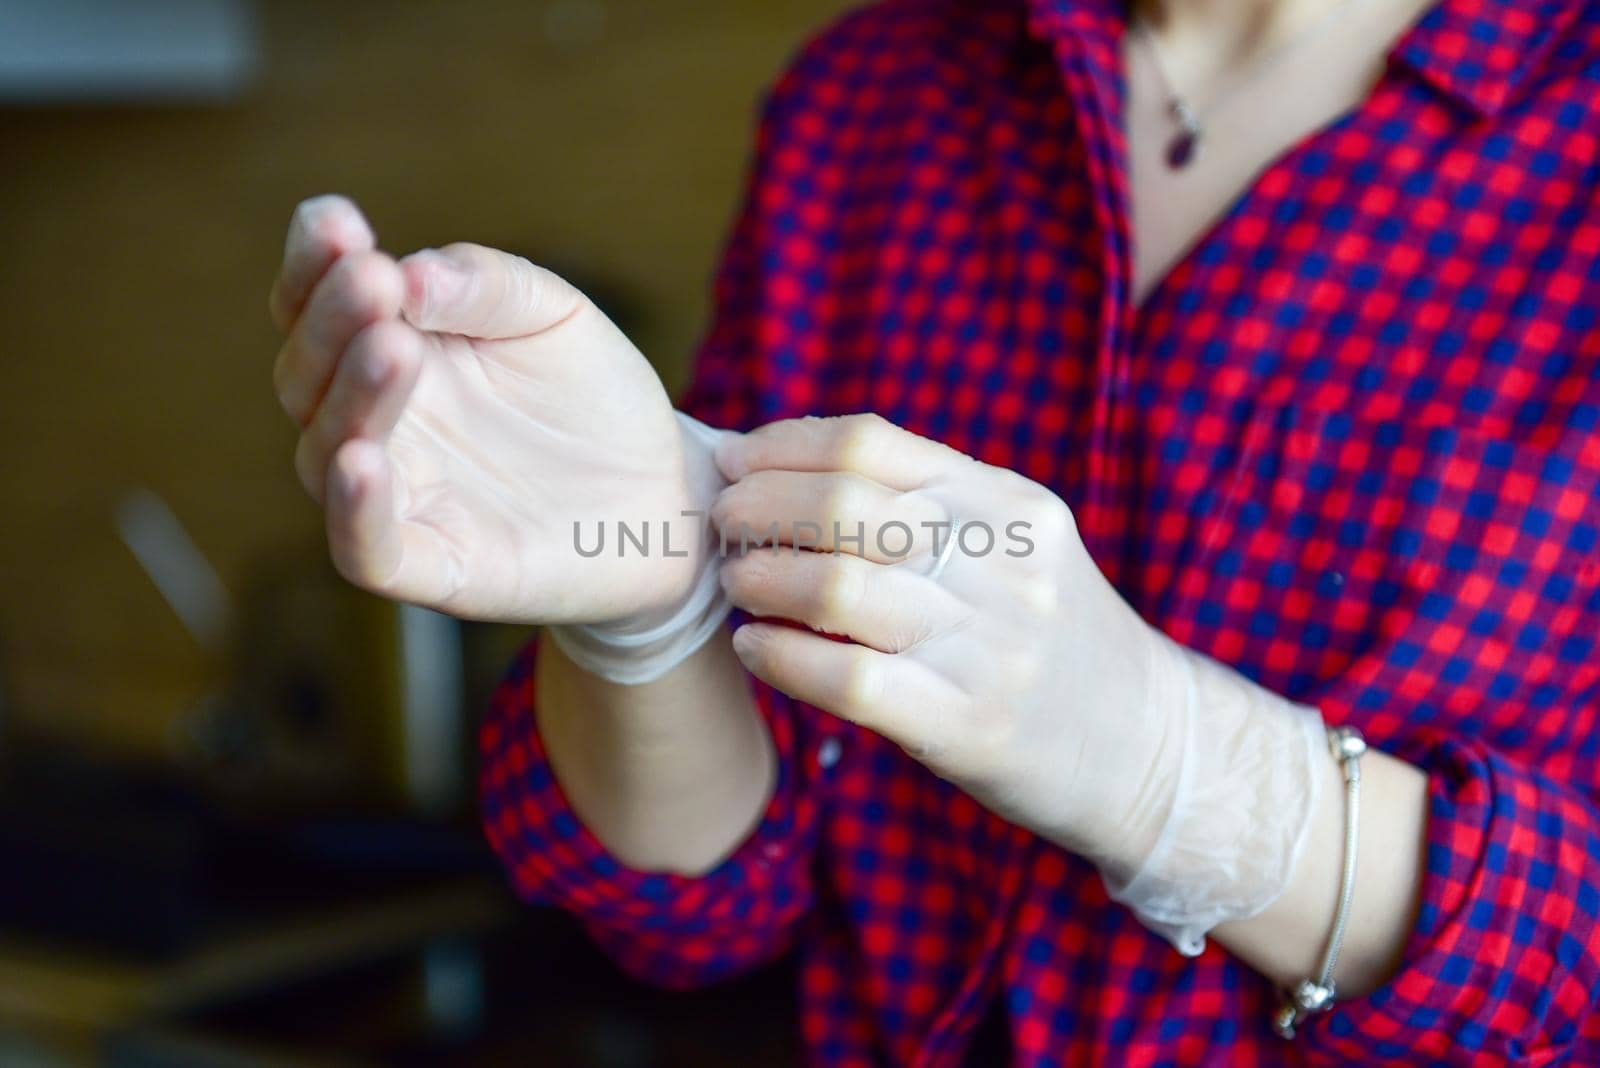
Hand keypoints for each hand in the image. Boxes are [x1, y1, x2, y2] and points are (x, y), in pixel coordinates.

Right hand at [269, 195, 703, 623]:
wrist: (667, 494)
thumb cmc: (595, 397)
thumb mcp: (553, 315)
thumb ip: (486, 286)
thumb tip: (409, 275)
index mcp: (392, 350)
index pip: (318, 306)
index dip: (312, 264)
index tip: (336, 223)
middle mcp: (377, 424)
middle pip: (309, 374)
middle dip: (333, 321)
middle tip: (373, 280)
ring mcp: (398, 497)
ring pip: (328, 452)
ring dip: (352, 394)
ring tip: (393, 346)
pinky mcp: (432, 566)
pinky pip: (365, 550)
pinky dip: (354, 510)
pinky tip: (362, 461)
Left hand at [709, 413, 1186, 866]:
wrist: (1146, 748)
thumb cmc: (1050, 640)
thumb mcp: (1016, 548)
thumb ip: (928, 507)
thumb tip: (788, 469)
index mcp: (1007, 504)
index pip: (870, 442)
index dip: (782, 446)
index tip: (734, 462)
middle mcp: (1001, 562)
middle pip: (843, 504)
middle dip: (757, 508)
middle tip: (722, 526)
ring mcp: (988, 644)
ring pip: (837, 584)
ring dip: (760, 578)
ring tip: (736, 583)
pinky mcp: (968, 723)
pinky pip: (848, 677)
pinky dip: (781, 655)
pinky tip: (755, 648)